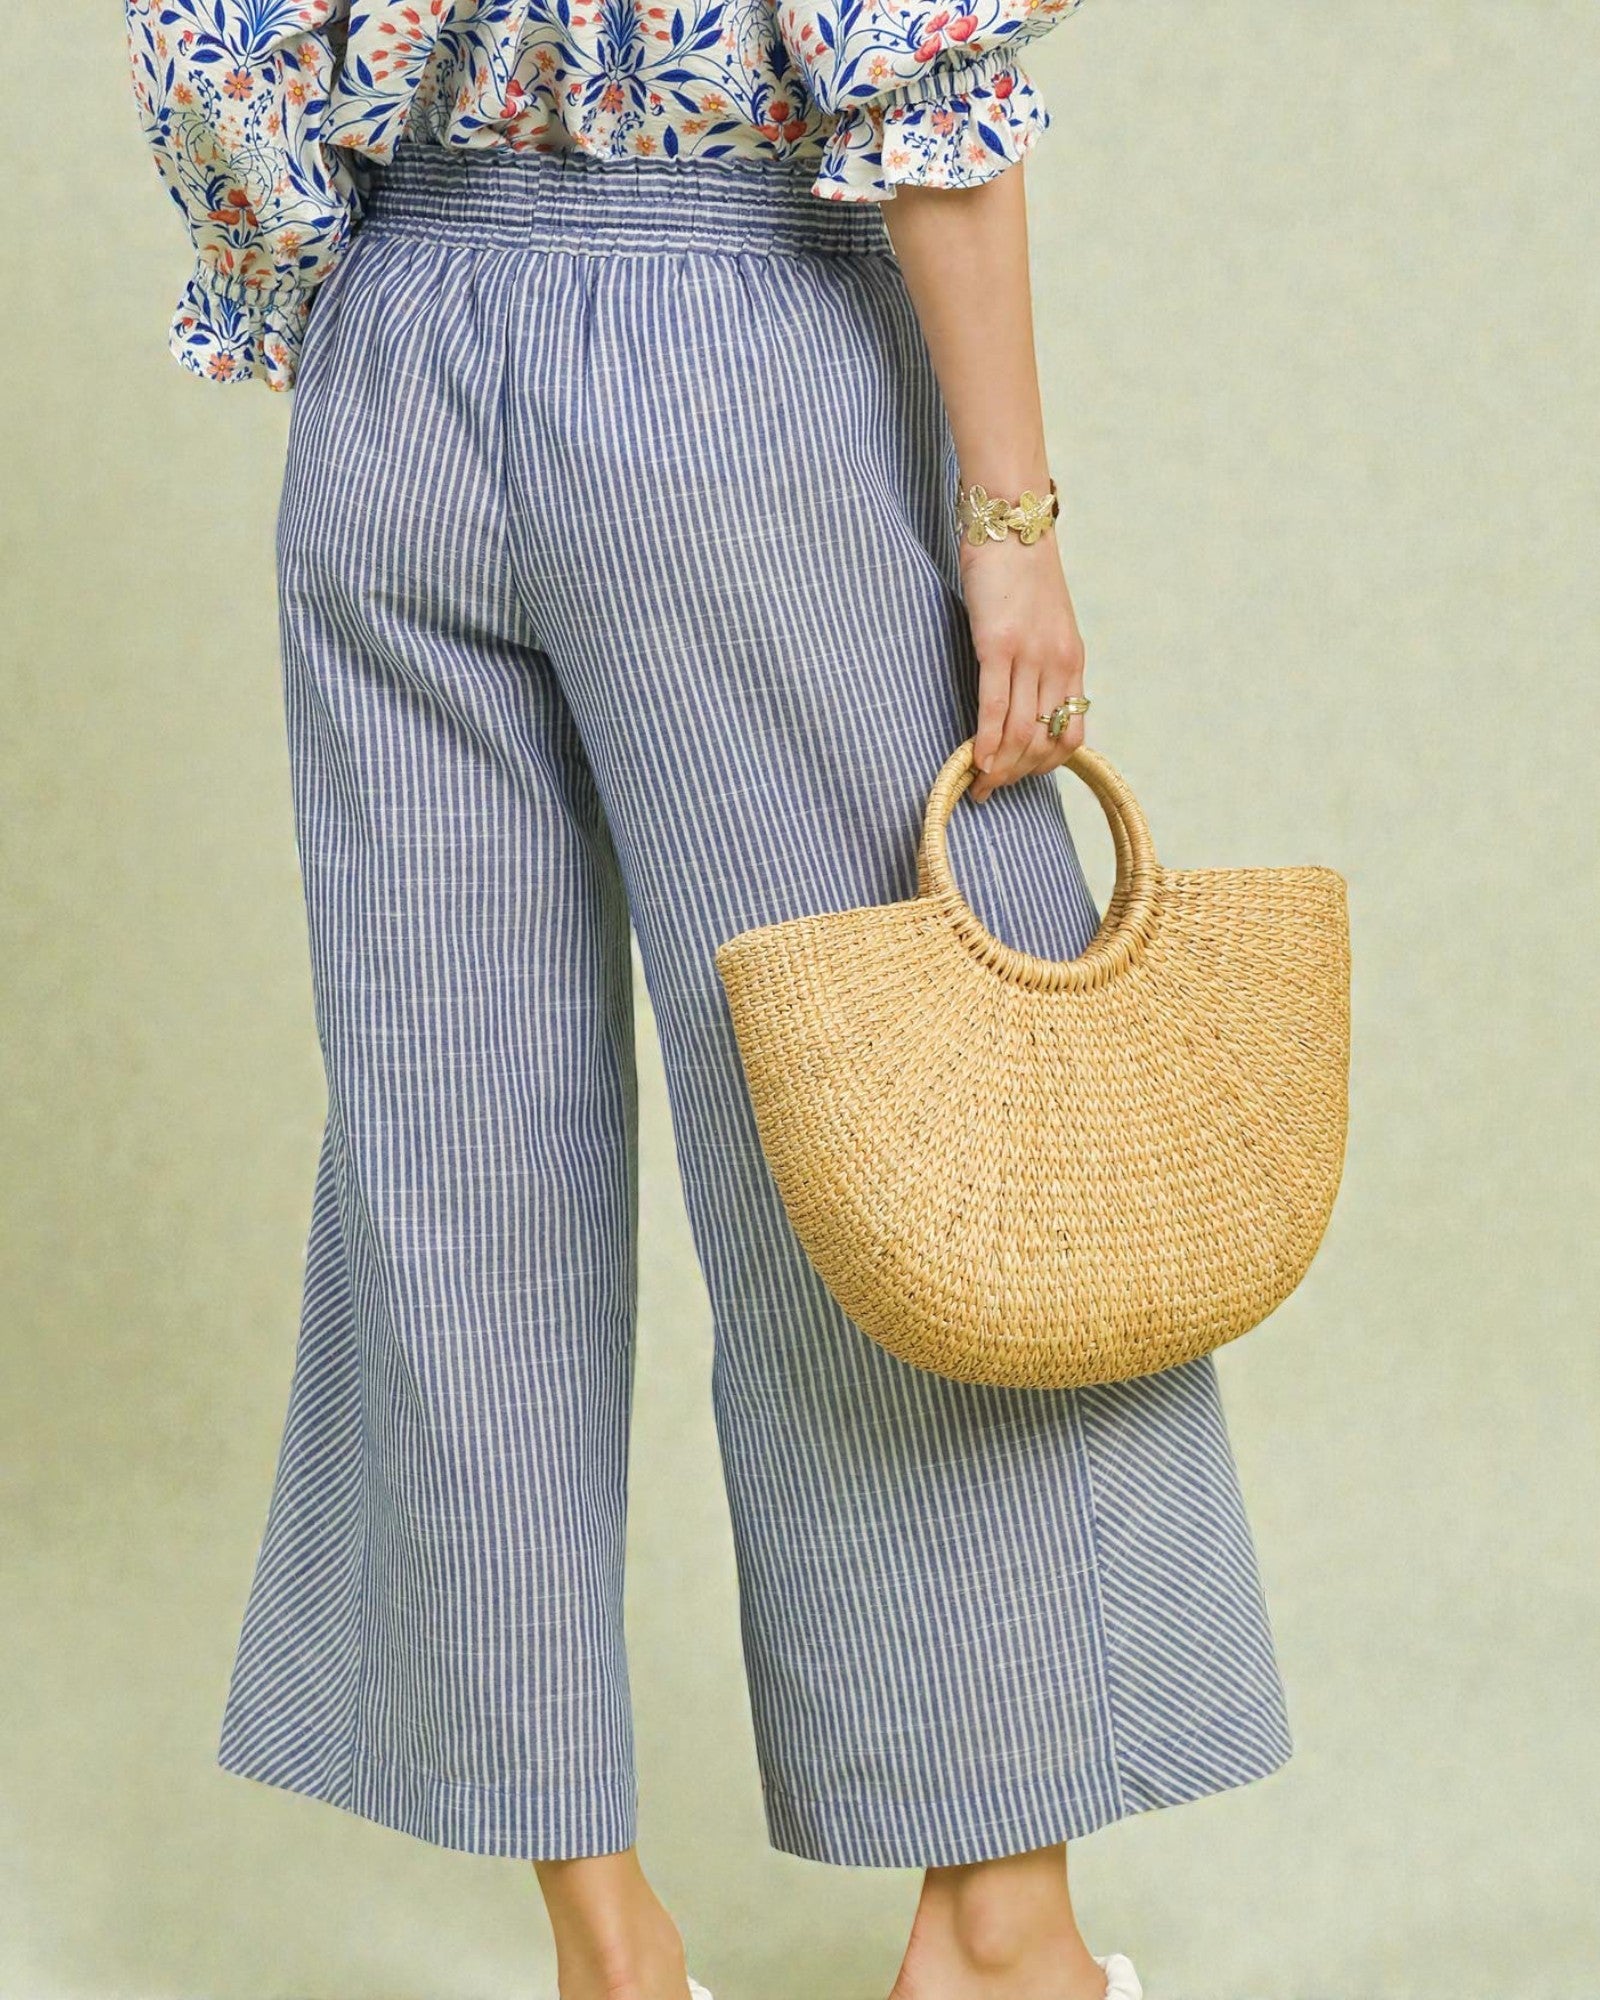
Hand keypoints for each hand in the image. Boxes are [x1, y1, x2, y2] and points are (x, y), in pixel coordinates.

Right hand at [959, 526, 1086, 803]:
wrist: (1011, 521)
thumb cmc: (1019, 569)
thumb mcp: (1044, 621)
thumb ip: (1040, 659)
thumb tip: (1022, 697)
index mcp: (1072, 660)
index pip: (1069, 736)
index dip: (1043, 767)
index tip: (1016, 777)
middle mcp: (1058, 664)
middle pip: (1042, 742)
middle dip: (1016, 775)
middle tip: (989, 789)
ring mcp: (1030, 656)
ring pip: (1019, 732)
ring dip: (998, 767)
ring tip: (977, 783)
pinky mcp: (998, 645)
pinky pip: (994, 707)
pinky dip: (985, 740)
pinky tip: (973, 760)